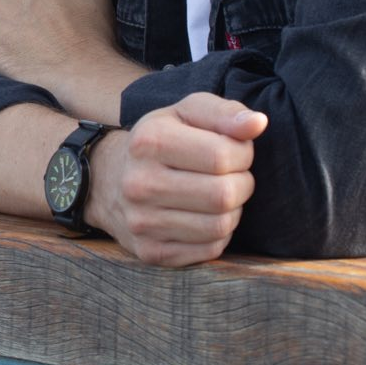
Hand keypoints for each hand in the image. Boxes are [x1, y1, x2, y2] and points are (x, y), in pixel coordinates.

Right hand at [87, 92, 265, 266]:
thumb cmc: (160, 141)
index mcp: (149, 141)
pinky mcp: (149, 251)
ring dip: (232, 211)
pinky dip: (218, 234)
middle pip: (224, 195)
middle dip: (242, 184)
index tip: (234, 152)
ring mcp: (141, 221)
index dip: (243, 154)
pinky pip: (209, 250)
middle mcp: (139, 183)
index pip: (223, 155)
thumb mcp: (186, 114)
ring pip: (220, 226)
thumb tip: (258, 123)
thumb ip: (225, 113)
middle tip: (232, 176)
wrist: (107, 180)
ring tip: (219, 196)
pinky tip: (204, 216)